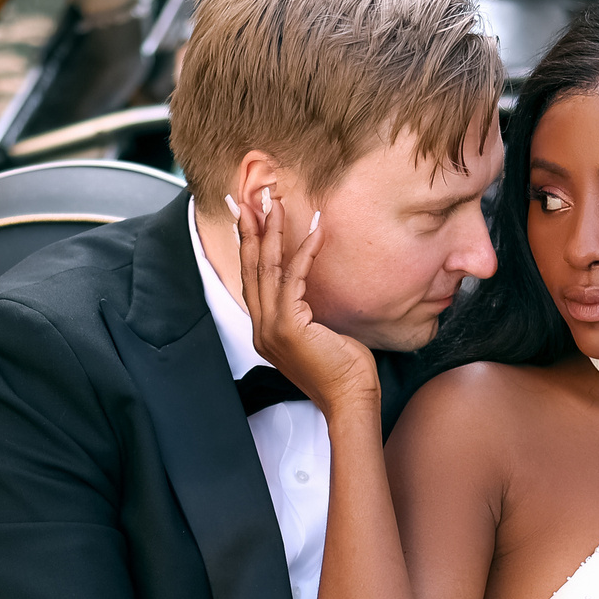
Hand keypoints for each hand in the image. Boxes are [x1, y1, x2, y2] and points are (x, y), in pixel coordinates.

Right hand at [228, 186, 375, 417]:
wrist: (350, 398)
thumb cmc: (342, 370)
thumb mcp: (319, 334)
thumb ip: (306, 311)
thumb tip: (310, 289)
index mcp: (265, 331)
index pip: (252, 281)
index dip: (249, 248)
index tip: (249, 218)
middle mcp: (261, 329)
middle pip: (251, 270)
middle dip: (250, 232)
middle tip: (251, 200)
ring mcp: (271, 328)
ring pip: (266, 270)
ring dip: (272, 234)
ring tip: (277, 206)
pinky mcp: (288, 326)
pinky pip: (293, 279)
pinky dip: (304, 253)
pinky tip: (315, 233)